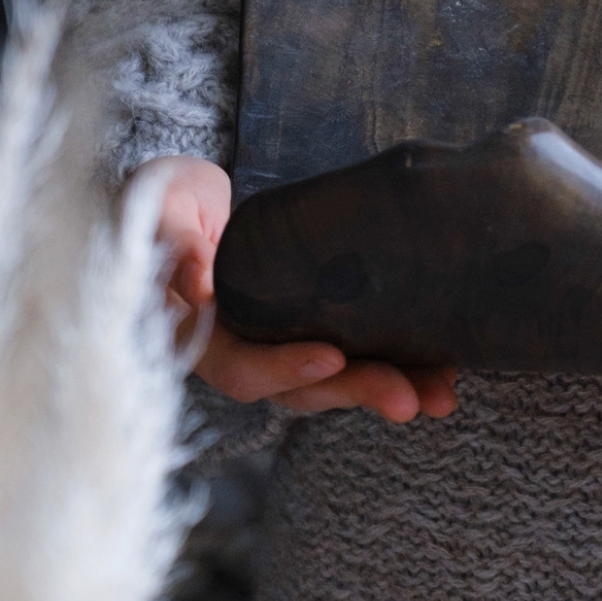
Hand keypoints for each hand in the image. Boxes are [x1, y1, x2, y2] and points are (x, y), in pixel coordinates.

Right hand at [133, 155, 457, 422]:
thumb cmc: (161, 203)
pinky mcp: (313, 326)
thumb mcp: (156, 211)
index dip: (284, 369)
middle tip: (412, 400)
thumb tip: (193, 282)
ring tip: (442, 396)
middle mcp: (241, 350)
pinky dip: (401, 363)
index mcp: (196, 334)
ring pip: (336, 381)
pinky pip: (357, 354)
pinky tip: (444, 366)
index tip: (333, 358)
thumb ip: (174, 245)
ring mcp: (280, 343)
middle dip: (358, 392)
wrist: (180, 200)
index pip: (240, 367)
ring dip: (391, 388)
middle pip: (300, 389)